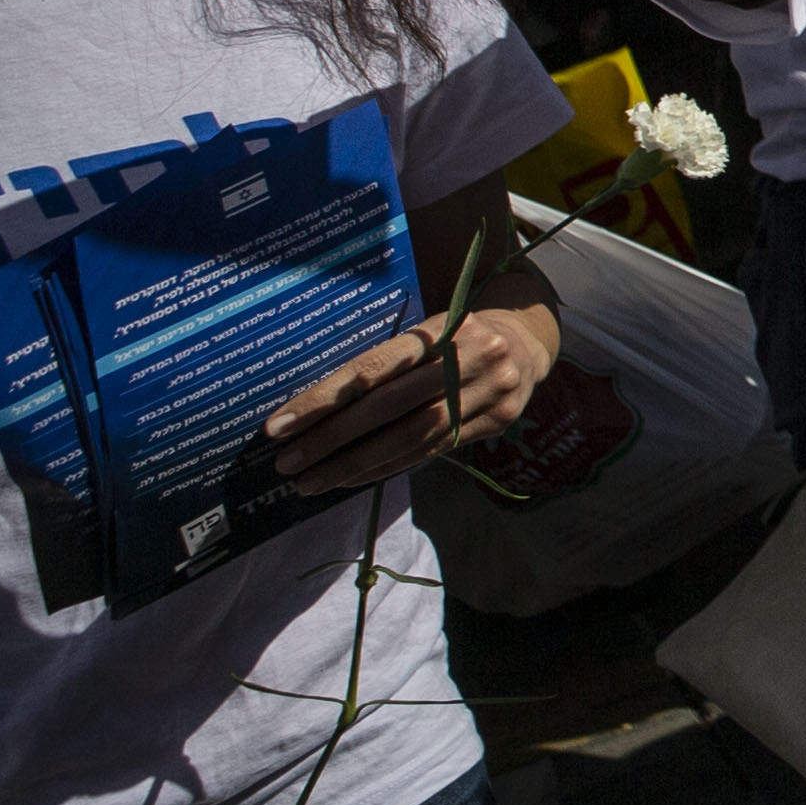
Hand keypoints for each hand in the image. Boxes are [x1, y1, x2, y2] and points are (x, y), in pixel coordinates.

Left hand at [266, 297, 557, 493]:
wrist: (527, 339)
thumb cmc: (457, 335)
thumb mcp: (425, 330)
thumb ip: (386, 362)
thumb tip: (315, 408)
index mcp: (444, 325)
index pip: (374, 367)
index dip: (324, 399)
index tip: (278, 427)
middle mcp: (471, 356)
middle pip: (389, 407)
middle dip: (331, 439)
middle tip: (287, 463)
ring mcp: (491, 390)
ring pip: (411, 436)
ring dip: (355, 463)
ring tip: (312, 480)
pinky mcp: (499, 420)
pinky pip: (435, 450)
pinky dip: (390, 466)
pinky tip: (356, 477)